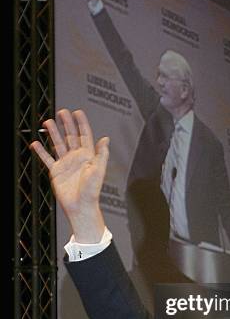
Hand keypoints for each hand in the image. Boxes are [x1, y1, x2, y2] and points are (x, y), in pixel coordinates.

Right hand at [30, 109, 108, 241]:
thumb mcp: (99, 170)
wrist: (80, 206)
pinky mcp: (56, 172)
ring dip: (53, 133)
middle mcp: (76, 158)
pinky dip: (41, 151)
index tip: (77, 112)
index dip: (81, 123)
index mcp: (88, 156)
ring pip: (58, 144)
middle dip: (66, 124)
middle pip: (70, 136)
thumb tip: (105, 139)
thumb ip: (101, 154)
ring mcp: (65, 164)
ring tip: (47, 122)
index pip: (84, 135)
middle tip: (62, 112)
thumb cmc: (92, 191)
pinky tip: (36, 143)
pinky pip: (47, 159)